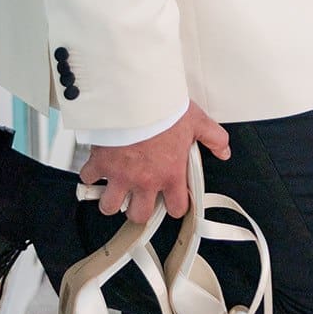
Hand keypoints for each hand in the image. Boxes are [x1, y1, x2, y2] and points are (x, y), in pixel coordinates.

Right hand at [78, 101, 230, 224]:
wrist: (137, 97)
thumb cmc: (165, 110)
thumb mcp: (197, 122)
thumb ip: (214, 138)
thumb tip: (224, 150)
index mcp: (170, 174)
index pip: (177, 208)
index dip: (175, 206)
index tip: (172, 200)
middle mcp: (145, 181)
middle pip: (139, 216)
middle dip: (138, 210)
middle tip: (139, 198)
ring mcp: (120, 175)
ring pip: (110, 206)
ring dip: (111, 200)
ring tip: (114, 190)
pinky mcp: (101, 163)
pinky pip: (88, 179)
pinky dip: (89, 176)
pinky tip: (94, 169)